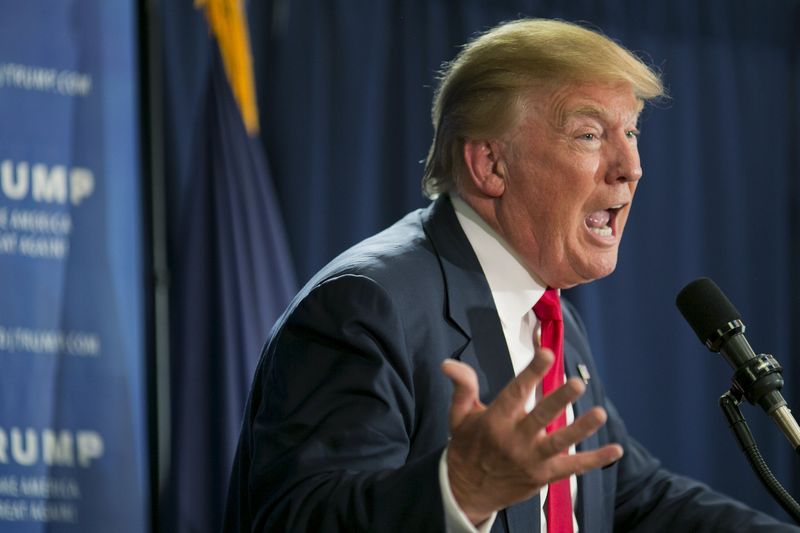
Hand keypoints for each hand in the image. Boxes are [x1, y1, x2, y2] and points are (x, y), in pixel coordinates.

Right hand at [440, 349, 622, 524]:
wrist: (466, 491)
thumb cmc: (466, 447)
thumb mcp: (459, 416)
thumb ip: (462, 387)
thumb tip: (448, 363)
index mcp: (494, 421)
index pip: (516, 391)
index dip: (532, 372)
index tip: (547, 354)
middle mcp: (514, 440)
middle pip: (540, 417)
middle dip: (559, 400)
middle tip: (578, 383)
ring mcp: (531, 459)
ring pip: (559, 442)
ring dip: (580, 428)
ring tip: (599, 414)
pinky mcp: (543, 476)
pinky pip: (572, 467)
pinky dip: (595, 460)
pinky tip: (615, 449)